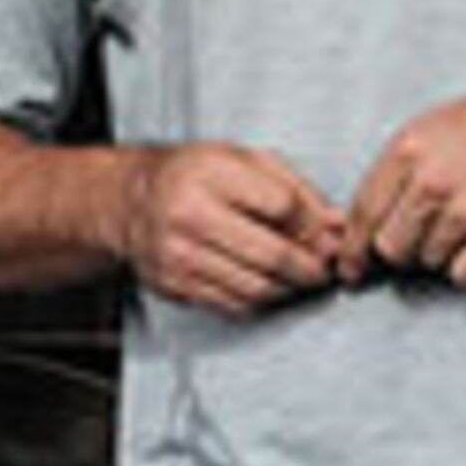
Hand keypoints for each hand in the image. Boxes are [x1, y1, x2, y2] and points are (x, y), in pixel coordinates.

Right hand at [117, 141, 354, 311]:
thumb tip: (335, 225)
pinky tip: (268, 285)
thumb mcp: (243, 160)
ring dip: (289, 288)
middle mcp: (189, 216)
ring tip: (299, 277)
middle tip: (322, 267)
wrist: (130, 201)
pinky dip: (260, 300)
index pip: (282, 206)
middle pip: (272, 254)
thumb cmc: (192, 175)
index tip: (325, 233)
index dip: (313, 225)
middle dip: (309, 266)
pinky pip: (232, 304)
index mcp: (210, 175)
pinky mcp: (175, 285)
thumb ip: (294, 189)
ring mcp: (179, 256)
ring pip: (256, 287)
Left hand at [343, 68, 465, 289]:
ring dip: (440, 253)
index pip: (363, 214)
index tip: (350, 268)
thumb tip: (356, 224)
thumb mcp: (430, 130)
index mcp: (408, 150)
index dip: (352, 249)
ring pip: (428, 262)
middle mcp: (433, 182)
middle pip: (391, 248)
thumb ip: (393, 174)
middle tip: (425, 232)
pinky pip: (463, 275)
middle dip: (402, 248)